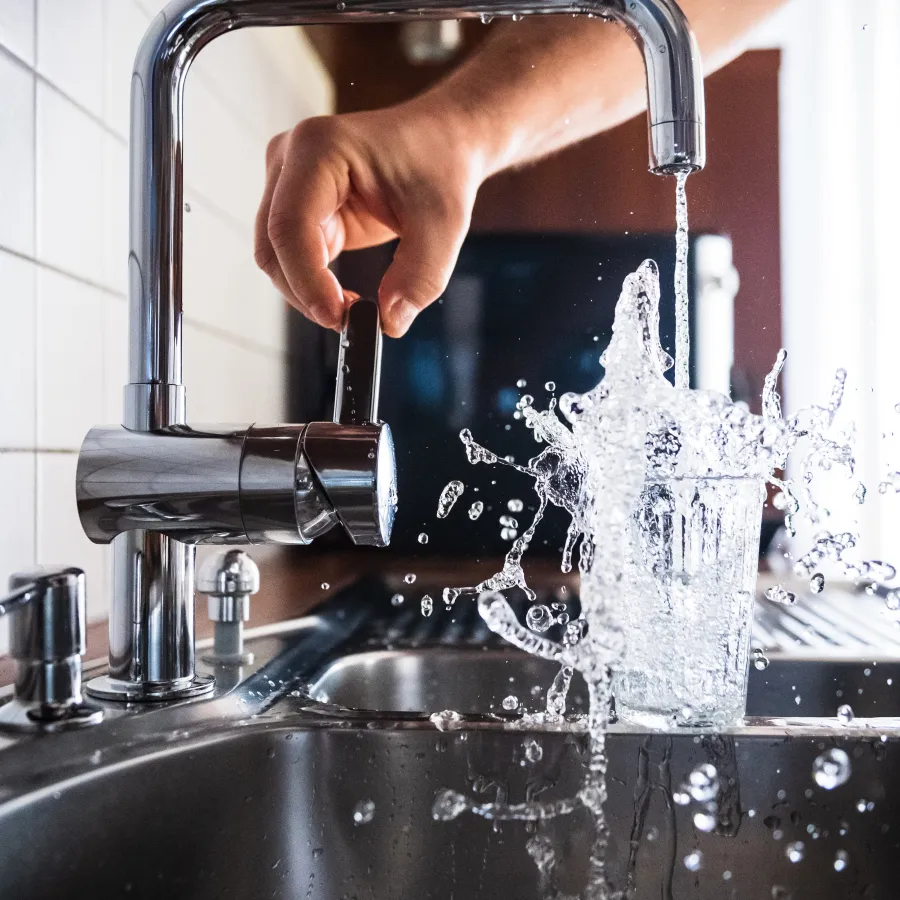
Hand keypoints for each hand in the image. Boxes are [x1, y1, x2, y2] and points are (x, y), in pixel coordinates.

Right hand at [254, 97, 488, 336]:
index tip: (338, 317)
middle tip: (350, 322)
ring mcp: (288, 182)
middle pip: (272, 245)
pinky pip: (293, 258)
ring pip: (276, 257)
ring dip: (308, 292)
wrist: (442, 142)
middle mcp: (291, 159)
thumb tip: (390, 322)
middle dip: (306, 292)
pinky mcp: (298, 207)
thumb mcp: (444, 224)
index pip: (290, 225)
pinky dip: (314, 285)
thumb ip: (420, 277)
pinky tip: (346, 296)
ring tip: (354, 308)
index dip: (307, 279)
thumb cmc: (440, 166)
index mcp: (319, 148)